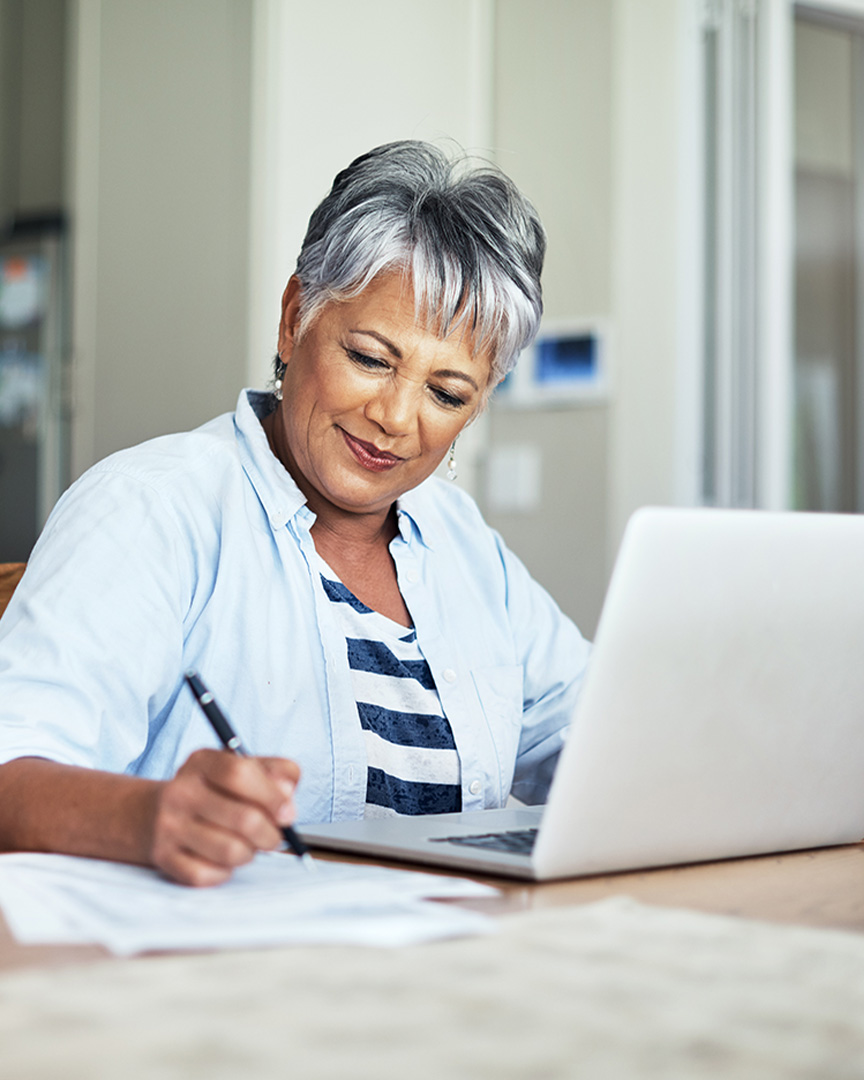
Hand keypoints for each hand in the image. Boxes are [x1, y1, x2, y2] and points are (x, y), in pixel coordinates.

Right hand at [149, 749, 300, 885]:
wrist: (149, 813)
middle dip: (271, 834)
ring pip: (231, 851)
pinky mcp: (163, 857)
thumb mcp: (239, 767)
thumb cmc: (210, 791)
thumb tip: (288, 792)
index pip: (240, 773)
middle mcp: (180, 791)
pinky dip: (225, 871)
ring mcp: (168, 825)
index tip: (288, 814)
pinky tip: (222, 860)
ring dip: (250, 854)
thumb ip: (274, 771)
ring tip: (248, 846)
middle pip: (244, 818)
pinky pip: (209, 874)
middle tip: (274, 836)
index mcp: (202, 762)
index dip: (272, 796)